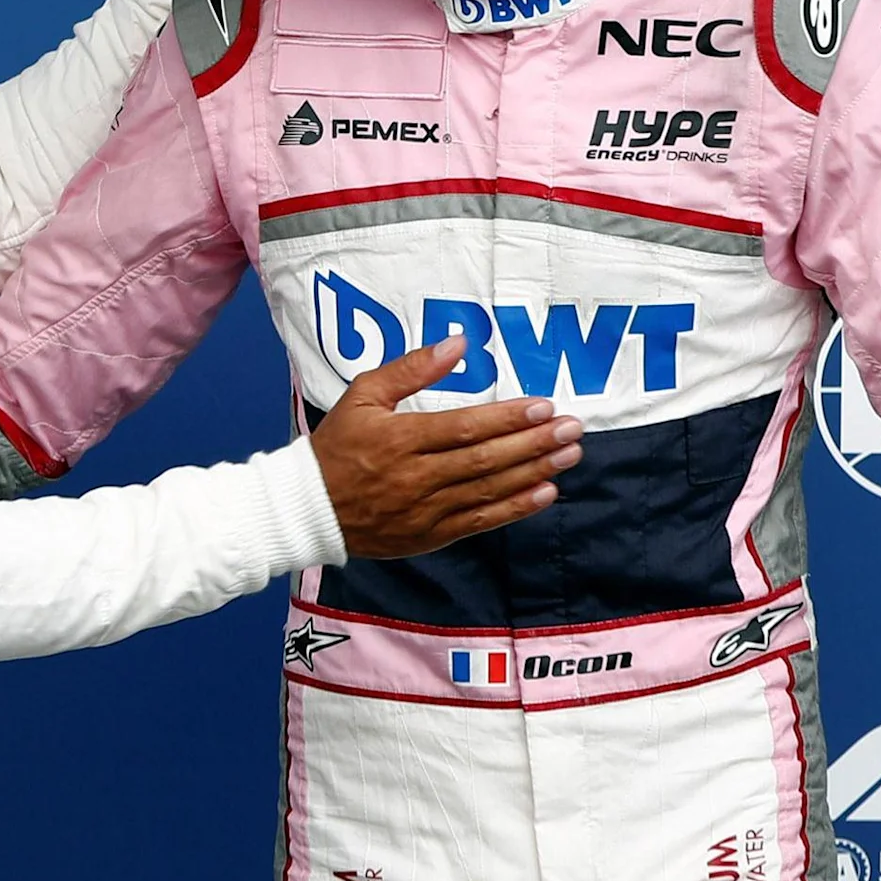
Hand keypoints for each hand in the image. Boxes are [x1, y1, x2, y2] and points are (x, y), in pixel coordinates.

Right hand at [307, 337, 579, 557]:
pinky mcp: (429, 535)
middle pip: (484, 459)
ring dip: (533, 472)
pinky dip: (515, 508)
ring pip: (488, 490)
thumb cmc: (337, 445)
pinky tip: (544, 492)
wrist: (309, 508)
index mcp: (398, 438)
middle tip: (572, 428)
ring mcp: (424, 510)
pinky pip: (480, 522)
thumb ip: (411, 369)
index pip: (463, 427)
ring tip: (569, 455)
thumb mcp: (363, 395)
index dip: (507, 418)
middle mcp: (414, 476)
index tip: (543, 406)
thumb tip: (457, 344)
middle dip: (533, 443)